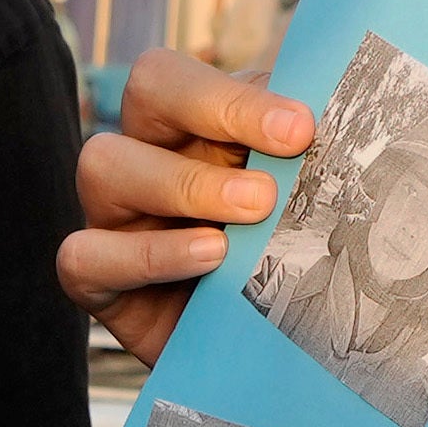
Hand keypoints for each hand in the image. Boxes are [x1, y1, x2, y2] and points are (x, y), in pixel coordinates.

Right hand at [62, 47, 315, 357]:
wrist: (269, 353)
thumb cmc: (288, 262)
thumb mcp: (305, 199)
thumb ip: (310, 152)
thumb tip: (343, 109)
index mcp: (195, 123)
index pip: (185, 73)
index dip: (233, 97)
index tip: (300, 131)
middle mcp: (148, 154)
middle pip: (145, 93)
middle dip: (214, 121)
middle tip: (272, 186)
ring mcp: (114, 215)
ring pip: (104, 165)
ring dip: (180, 186)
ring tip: (242, 227)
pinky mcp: (97, 282)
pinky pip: (84, 256)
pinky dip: (145, 256)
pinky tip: (205, 261)